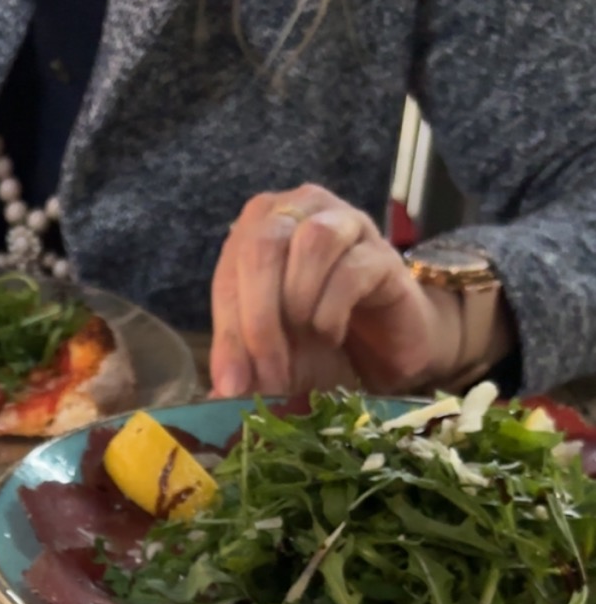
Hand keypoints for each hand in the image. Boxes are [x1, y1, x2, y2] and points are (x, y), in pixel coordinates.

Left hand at [209, 184, 503, 397]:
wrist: (387, 347)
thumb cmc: (320, 338)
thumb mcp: (272, 352)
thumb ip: (242, 361)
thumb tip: (218, 393)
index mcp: (261, 225)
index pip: (231, 266)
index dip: (229, 328)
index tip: (235, 383)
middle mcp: (302, 210)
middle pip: (265, 244)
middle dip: (261, 317)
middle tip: (269, 369)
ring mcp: (346, 224)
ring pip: (312, 243)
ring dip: (299, 302)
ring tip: (305, 339)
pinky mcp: (383, 253)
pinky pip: (352, 269)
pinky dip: (333, 309)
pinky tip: (332, 334)